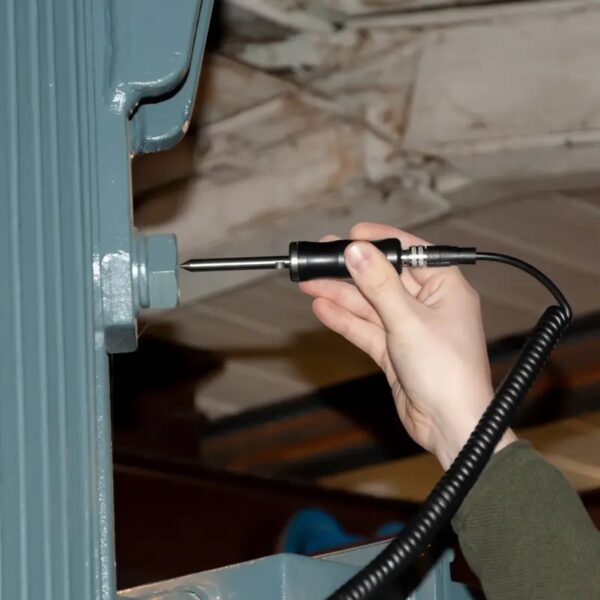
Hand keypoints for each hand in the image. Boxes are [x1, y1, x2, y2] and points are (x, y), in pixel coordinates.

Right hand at [299, 223, 515, 469]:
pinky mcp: (394, 350)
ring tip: (309, 283)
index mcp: (445, 287)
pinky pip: (366, 329)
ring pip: (369, 305)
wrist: (450, 427)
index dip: (378, 242)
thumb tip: (357, 250)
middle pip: (382, 278)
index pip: (408, 252)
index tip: (350, 235)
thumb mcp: (408, 320)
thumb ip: (379, 284)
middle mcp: (428, 304)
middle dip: (350, 270)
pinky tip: (322, 309)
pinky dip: (345, 320)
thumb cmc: (447, 372)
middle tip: (319, 258)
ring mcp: (409, 328)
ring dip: (340, 296)